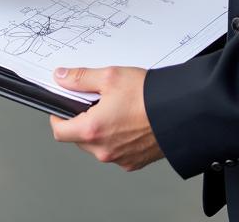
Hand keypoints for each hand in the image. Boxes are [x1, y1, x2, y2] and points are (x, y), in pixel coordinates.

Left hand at [49, 67, 163, 170]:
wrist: (181, 113)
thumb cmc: (149, 97)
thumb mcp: (110, 76)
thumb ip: (81, 78)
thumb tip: (62, 78)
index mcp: (93, 130)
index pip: (59, 131)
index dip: (57, 116)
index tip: (62, 106)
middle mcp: (104, 150)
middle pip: (78, 138)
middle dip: (82, 120)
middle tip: (96, 101)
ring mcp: (119, 159)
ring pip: (97, 146)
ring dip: (100, 130)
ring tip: (117, 109)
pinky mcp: (134, 162)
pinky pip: (115, 152)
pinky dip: (116, 138)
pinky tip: (129, 121)